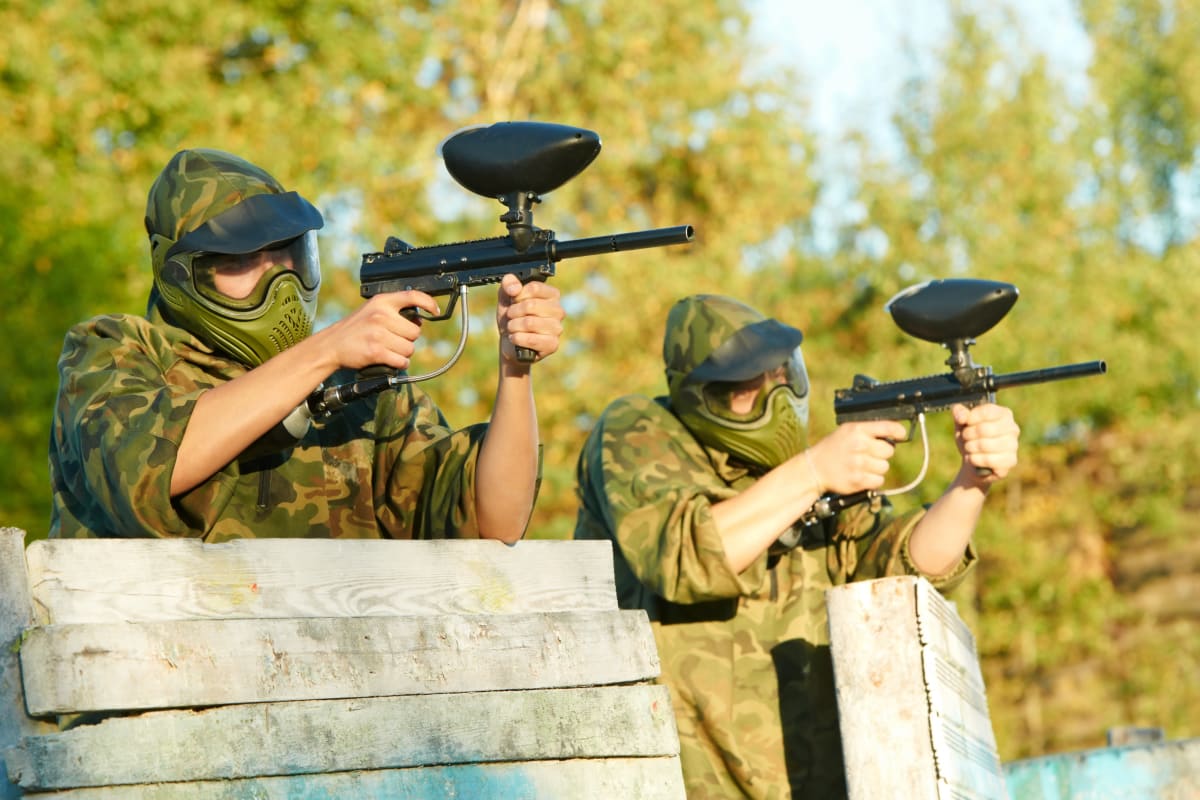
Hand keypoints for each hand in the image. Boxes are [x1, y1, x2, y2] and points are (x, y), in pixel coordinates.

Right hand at [312, 290, 440, 371]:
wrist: (331, 345)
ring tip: (388, 350)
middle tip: (393, 340)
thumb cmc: (355, 329)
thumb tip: (419, 322)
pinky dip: (399, 363)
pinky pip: (402, 361)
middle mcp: (381, 315)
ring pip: (410, 348)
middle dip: (408, 339)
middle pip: (415, 332)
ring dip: (403, 353)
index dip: (428, 303)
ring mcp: (378, 334)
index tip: (434, 311)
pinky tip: (388, 359)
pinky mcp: (376, 351)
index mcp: (381, 302)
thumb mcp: (372, 310)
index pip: (412, 296)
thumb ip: (393, 311)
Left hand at [495, 274, 564, 365]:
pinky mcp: (552, 344)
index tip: (513, 301)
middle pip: (531, 305)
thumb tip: (515, 288)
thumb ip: (508, 283)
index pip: (534, 288)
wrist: (510, 341)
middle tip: (510, 316)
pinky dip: (517, 338)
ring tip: (512, 328)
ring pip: (529, 323)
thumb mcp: (505, 296)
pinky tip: (515, 338)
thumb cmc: (512, 317)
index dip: (518, 295)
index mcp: (551, 295)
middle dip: (513, 312)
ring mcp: (557, 328)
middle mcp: (558, 311)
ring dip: (513, 326)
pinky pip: (531, 339)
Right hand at [806, 420, 908, 494]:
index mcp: (857, 429)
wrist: (815, 468)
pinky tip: (861, 475)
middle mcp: (858, 445)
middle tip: (869, 454)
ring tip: (862, 466)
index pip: (887, 427)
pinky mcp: (858, 480)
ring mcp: (858, 463)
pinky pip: (879, 480)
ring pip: (884, 467)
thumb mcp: (847, 431)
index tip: (901, 434)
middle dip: (882, 453)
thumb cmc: (833, 448)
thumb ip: (869, 430)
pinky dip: (872, 480)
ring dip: (876, 468)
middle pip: (888, 451)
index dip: (898, 431)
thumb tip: (894, 433)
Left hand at [952, 403, 1019, 484]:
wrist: (974, 461)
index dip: (971, 417)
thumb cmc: (970, 438)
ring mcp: (1013, 445)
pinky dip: (975, 459)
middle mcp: (1012, 428)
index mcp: (1004, 413)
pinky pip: (988, 460)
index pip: (987, 411)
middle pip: (984, 429)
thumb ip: (960, 413)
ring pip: (985, 445)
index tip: (965, 422)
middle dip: (968, 434)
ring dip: (970, 447)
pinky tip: (972, 458)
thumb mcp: (962, 423)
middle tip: (965, 437)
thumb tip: (962, 416)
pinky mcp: (1010, 461)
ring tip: (968, 447)